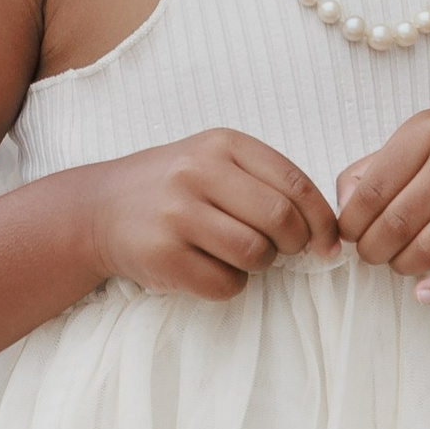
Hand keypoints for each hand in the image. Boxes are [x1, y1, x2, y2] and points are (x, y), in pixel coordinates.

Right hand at [84, 129, 339, 302]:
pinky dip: (229, 284)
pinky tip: (209, 267)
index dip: (320, 219)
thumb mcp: (215, 162)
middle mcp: (197, 172)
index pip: (293, 182)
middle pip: (279, 219)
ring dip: (259, 264)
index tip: (328, 242)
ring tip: (239, 255)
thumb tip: (326, 230)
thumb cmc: (175, 186)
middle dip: (292, 244)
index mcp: (221, 144)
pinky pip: (225, 284)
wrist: (101, 207)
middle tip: (282, 250)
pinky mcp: (164, 256)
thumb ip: (265, 182)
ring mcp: (177, 214)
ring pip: (254, 254)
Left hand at [336, 102, 429, 303]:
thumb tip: (341, 210)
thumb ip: (373, 169)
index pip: (374, 188)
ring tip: (400, 265)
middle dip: (375, 249)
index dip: (352, 222)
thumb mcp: (419, 139)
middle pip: (400, 221)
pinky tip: (425, 294)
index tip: (348, 237)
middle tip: (372, 256)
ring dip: (405, 266)